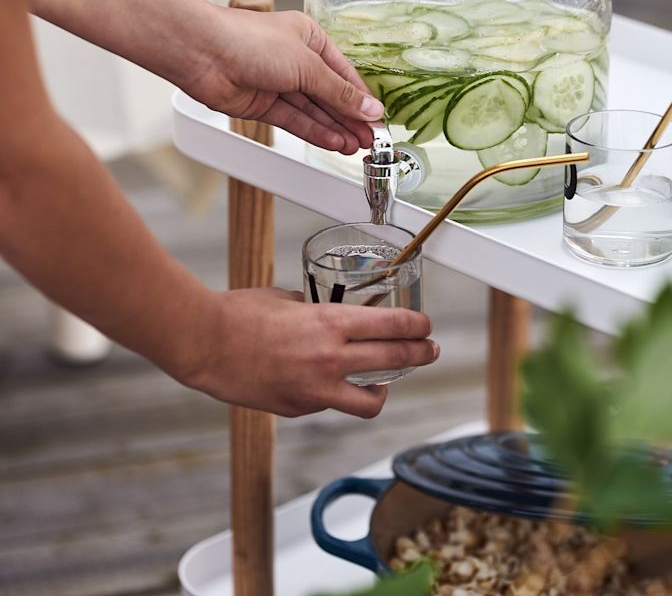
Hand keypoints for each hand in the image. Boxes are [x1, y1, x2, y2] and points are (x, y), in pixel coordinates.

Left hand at [189, 7, 383, 153]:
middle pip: (329, 94)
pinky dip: (314, 132)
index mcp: (309, 37)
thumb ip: (339, 92)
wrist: (203, 52)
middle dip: (350, 118)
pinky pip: (294, 120)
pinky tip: (333, 142)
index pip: (343, 72)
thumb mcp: (306, 65)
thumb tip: (370, 109)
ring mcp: (277, 82)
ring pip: (312, 110)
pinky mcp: (261, 103)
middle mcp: (294, 59)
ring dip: (334, 129)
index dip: (361, 98)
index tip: (378, 120)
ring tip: (356, 148)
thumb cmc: (250, 41)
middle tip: (371, 141)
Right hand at [189, 288, 438, 417]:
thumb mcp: (287, 300)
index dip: (417, 327)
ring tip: (386, 383)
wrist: (205, 344)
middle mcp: (329, 358)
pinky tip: (328, 384)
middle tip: (429, 351)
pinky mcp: (298, 409)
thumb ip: (315, 310)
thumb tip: (328, 314)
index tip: (426, 326)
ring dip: (384, 390)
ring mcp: (315, 390)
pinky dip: (335, 395)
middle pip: (393, 360)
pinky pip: (330, 404)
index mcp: (329, 324)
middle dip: (419, 354)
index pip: (391, 326)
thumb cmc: (240, 314)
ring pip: (370, 401)